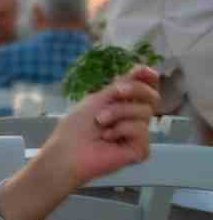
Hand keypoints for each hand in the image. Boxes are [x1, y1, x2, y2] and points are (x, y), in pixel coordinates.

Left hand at [43, 65, 160, 185]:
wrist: (67, 151)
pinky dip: (122, 130)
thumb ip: (122, 85)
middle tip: (117, 93)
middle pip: (152, 97)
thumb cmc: (75, 127)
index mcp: (122, 106)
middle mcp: (133, 119)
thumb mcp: (98, 99)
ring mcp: (137, 136)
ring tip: (100, 124)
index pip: (146, 90)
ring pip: (145, 113)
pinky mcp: (139, 150)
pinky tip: (108, 139)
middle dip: (135, 90)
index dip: (148, 79)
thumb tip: (144, 68)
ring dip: (119, 112)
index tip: (145, 71)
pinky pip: (141, 131)